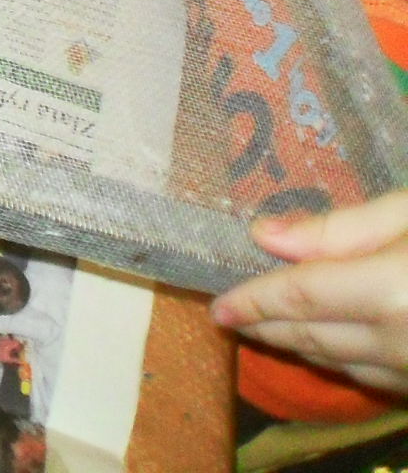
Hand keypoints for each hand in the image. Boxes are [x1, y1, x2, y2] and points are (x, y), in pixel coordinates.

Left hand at [213, 192, 407, 395]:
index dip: (254, 300)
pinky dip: (340, 361)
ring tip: (263, 328)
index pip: (300, 298)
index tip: (216, 306)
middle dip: (265, 326)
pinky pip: (375, 378)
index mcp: (390, 294)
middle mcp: (399, 344)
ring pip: (341, 364)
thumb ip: (341, 228)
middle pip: (313, 336)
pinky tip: (322, 344)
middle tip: (227, 316)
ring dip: (297, 345)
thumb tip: (264, 235)